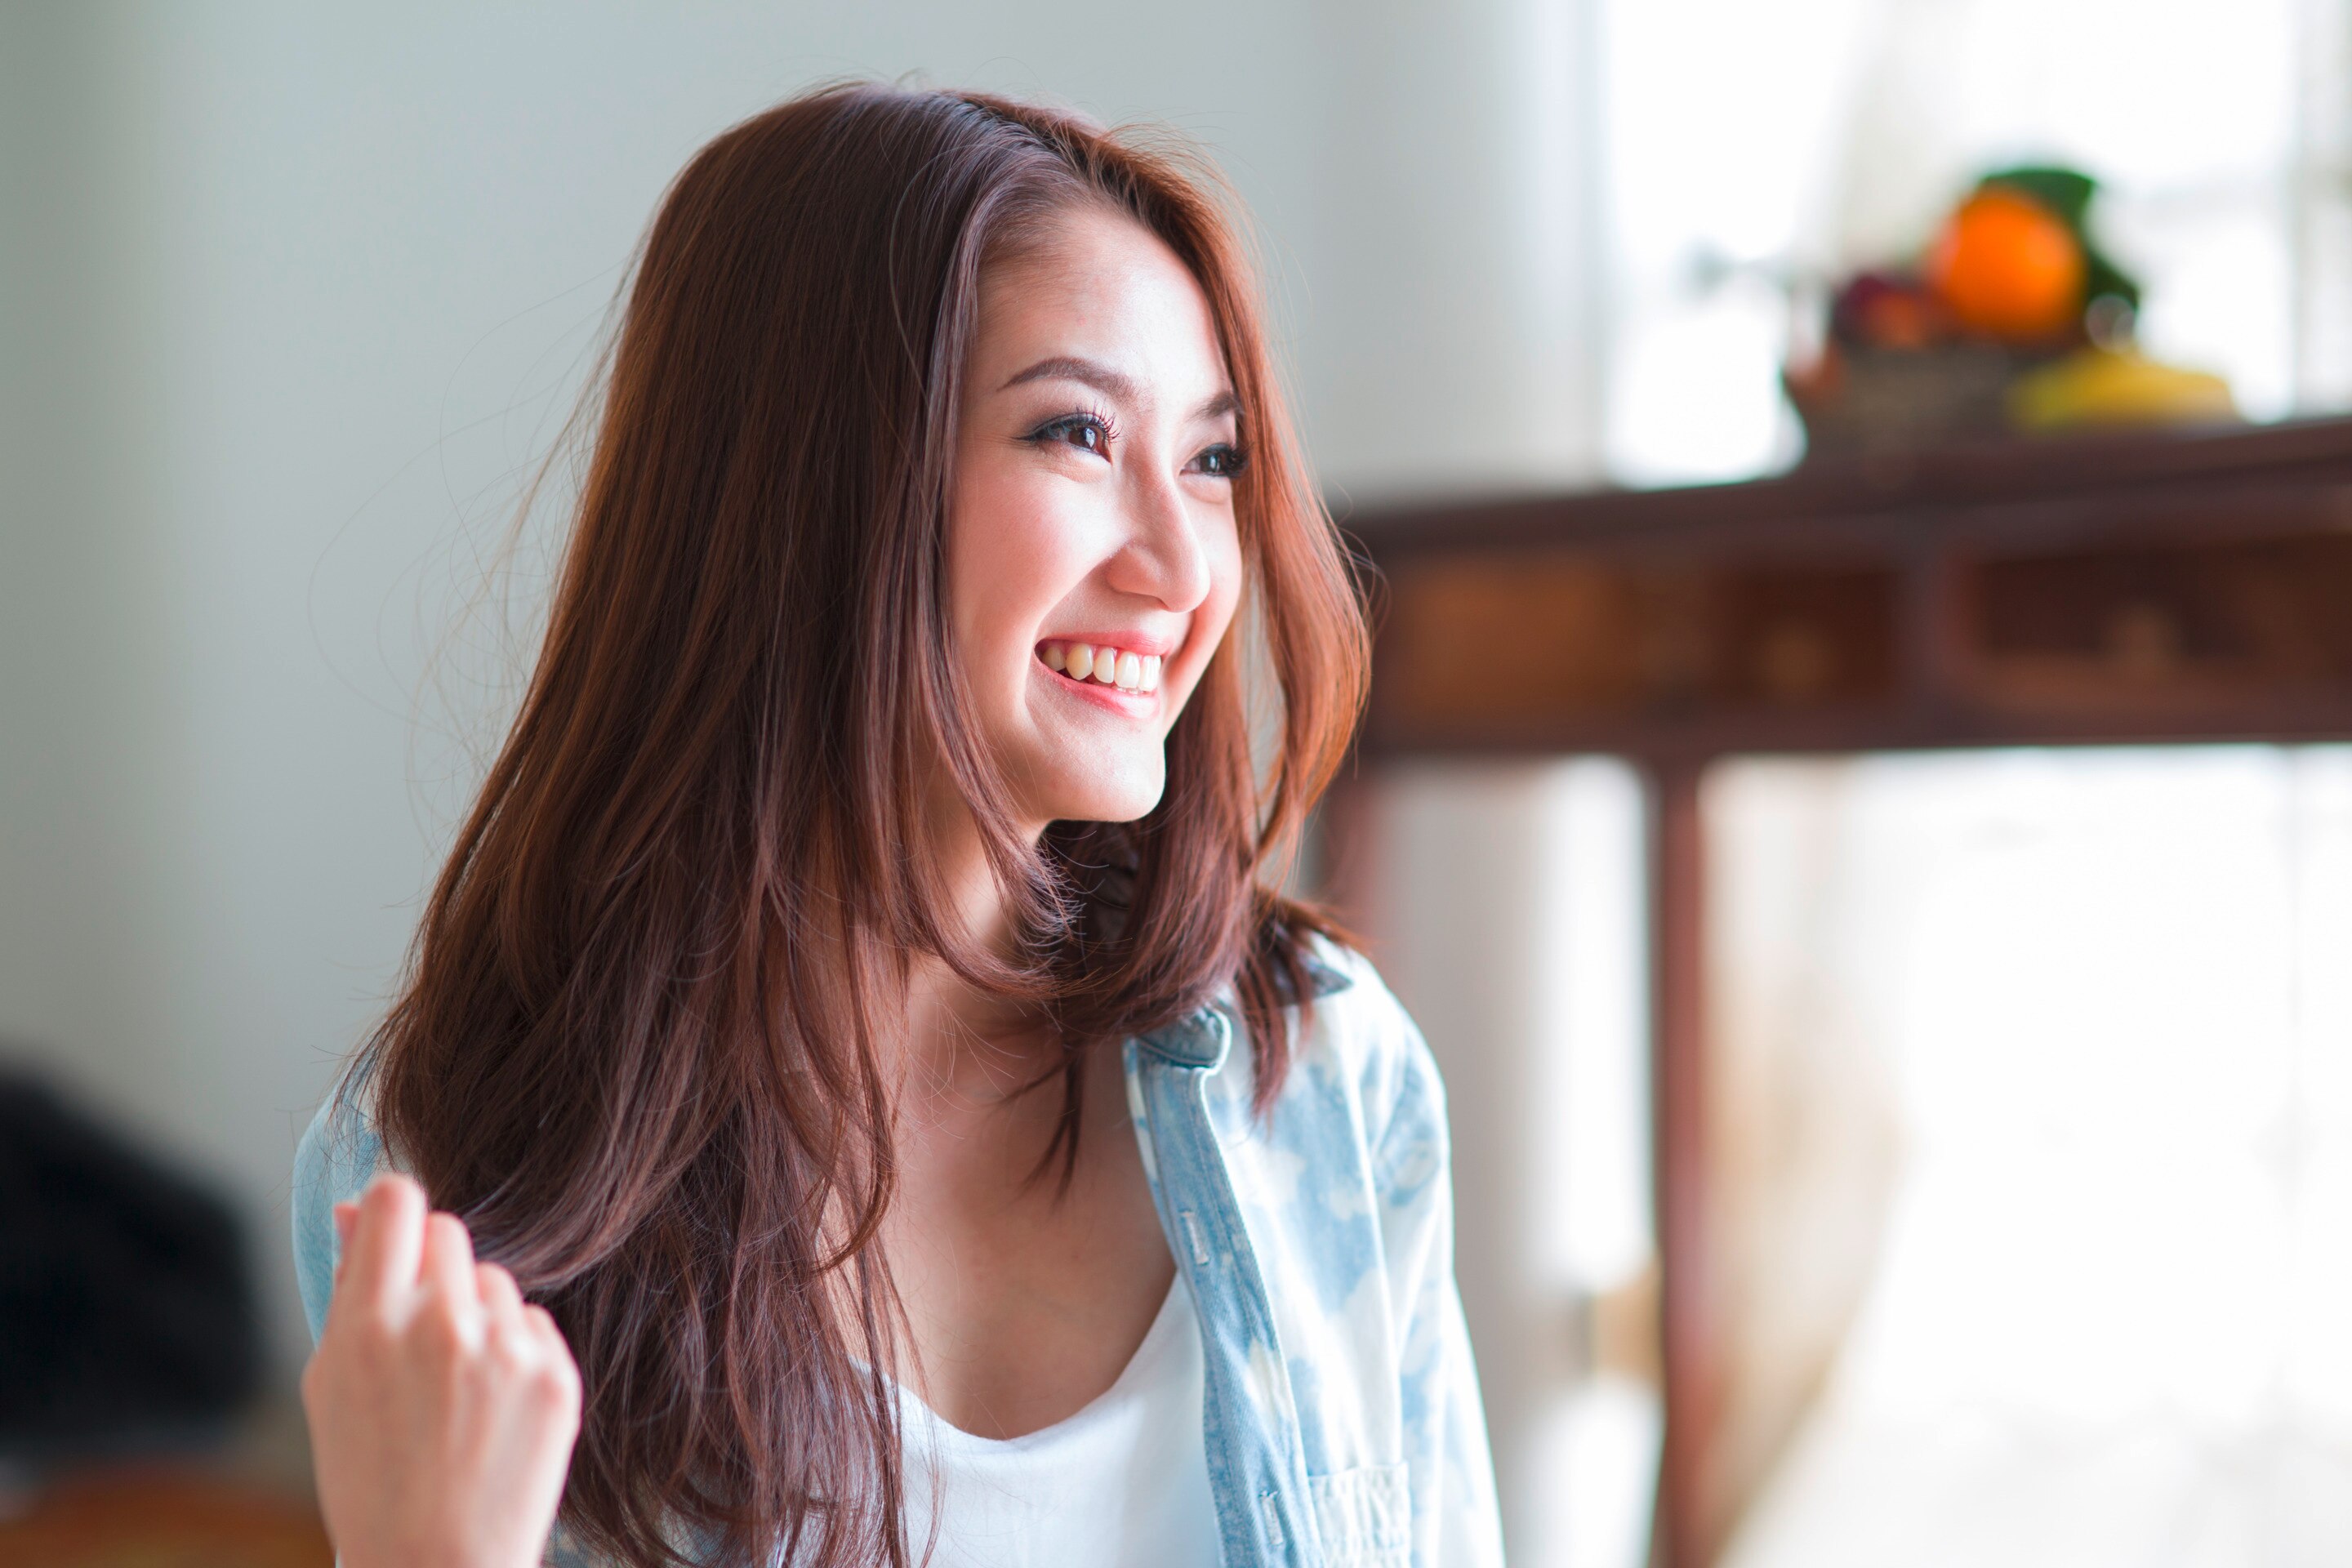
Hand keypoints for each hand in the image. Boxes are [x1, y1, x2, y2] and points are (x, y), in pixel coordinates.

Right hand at [300, 1172, 581, 1567]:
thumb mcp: (330, 1386)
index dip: (394, 1212)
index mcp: (368, 1327)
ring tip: (456, 1389)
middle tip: (422, 1330)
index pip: (395, 1202)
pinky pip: (533, 1323)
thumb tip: (355, 1207)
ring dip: (477, 1314)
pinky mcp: (554, 1374)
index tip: (395, 1235)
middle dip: (434, 1268)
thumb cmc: (372, 1480)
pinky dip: (515, 1352)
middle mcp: (439, 1326)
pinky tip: (492, 1408)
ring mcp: (504, 1349)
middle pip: (449, 1231)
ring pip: (495, 1280)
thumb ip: (348, 1290)